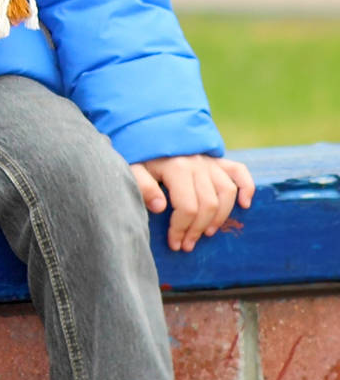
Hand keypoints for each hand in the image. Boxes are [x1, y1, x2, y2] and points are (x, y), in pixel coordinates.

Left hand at [132, 155, 254, 252]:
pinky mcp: (218, 160)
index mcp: (176, 168)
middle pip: (208, 204)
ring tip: (207, 233)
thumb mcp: (132, 170)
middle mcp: (197, 164)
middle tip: (188, 244)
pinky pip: (240, 172)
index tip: (175, 243)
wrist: (149, 135)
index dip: (182, 229)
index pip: (187, 207)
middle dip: (198, 229)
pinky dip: (246, 188)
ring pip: (226, 192)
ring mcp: (210, 162)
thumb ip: (143, 186)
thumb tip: (160, 207)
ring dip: (220, 217)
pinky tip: (245, 205)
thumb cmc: (140, 158)